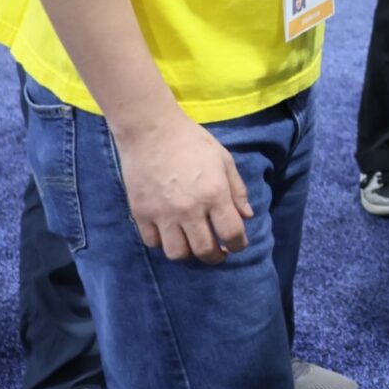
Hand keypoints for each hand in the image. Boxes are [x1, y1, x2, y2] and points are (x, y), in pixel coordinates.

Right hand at [115, 113, 253, 263]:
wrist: (151, 131)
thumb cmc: (192, 141)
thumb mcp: (224, 160)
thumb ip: (237, 190)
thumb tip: (247, 217)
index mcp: (214, 194)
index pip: (231, 233)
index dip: (239, 245)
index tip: (238, 245)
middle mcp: (189, 209)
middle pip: (204, 250)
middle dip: (216, 257)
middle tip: (219, 253)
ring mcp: (162, 214)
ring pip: (176, 253)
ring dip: (189, 253)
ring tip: (193, 244)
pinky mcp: (141, 214)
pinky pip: (153, 242)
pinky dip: (163, 242)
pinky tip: (170, 233)